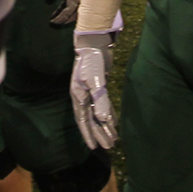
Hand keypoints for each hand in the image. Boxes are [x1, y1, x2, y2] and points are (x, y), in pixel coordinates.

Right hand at [70, 31, 116, 149]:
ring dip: (105, 126)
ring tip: (113, 138)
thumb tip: (103, 119)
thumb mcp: (95, 80)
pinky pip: (103, 105)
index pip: (84, 121)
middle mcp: (83, 97)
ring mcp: (90, 92)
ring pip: (98, 114)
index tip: (94, 147)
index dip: (89, 134)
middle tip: (109, 147)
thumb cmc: (92, 61)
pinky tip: (114, 122)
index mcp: (78, 97)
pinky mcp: (99, 87)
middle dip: (99, 134)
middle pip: (91, 120)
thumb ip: (100, 100)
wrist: (94, 43)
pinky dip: (108, 114)